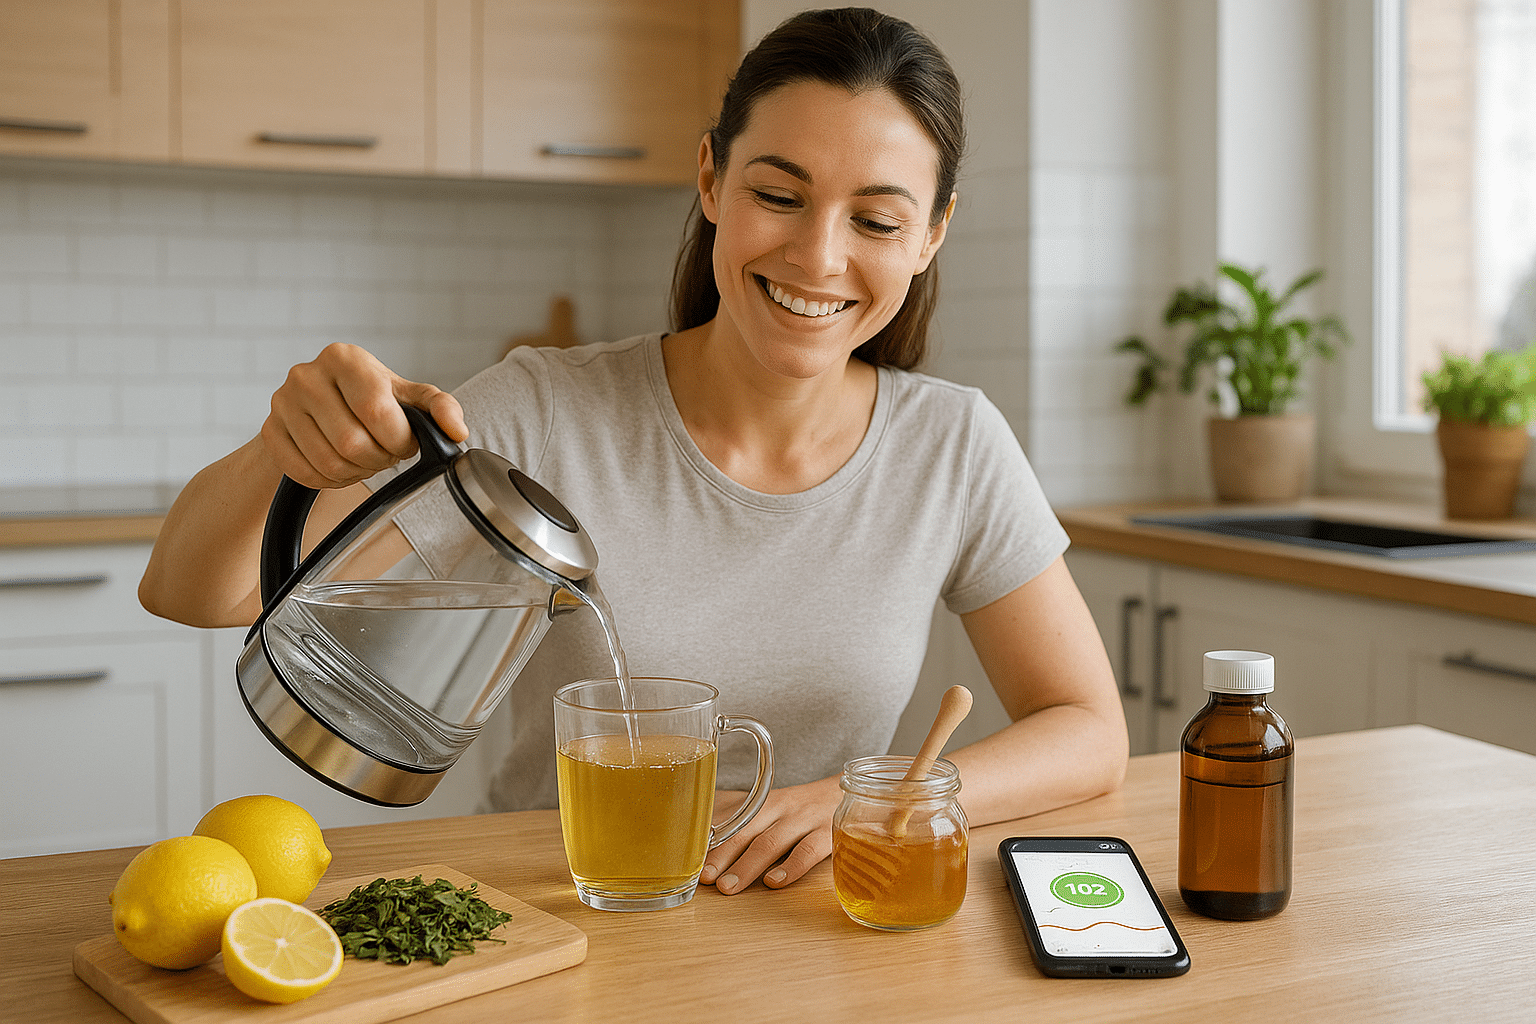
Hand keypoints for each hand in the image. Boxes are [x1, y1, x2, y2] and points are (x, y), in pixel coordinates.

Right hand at [260, 342, 467, 488]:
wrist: (324, 405)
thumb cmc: (373, 400)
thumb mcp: (410, 397)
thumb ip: (441, 407)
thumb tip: (457, 430)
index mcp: (345, 358)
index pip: (376, 411)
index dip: (399, 439)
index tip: (404, 442)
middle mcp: (307, 375)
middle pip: (351, 442)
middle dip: (378, 460)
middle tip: (384, 454)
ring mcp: (282, 402)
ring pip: (328, 462)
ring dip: (355, 473)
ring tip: (363, 458)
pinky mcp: (270, 431)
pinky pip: (304, 473)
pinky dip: (329, 481)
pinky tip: (340, 466)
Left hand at [701, 776, 842, 893]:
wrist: (842, 795)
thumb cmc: (797, 808)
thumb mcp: (768, 808)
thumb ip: (737, 818)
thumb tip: (698, 833)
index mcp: (761, 803)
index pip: (730, 822)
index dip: (710, 842)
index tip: (690, 861)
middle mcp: (780, 808)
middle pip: (745, 830)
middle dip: (722, 854)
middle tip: (705, 878)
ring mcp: (804, 820)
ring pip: (771, 842)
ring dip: (747, 865)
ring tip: (729, 886)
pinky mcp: (828, 833)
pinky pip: (808, 850)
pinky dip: (790, 867)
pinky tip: (775, 882)